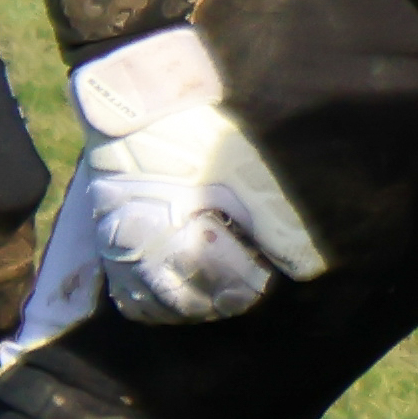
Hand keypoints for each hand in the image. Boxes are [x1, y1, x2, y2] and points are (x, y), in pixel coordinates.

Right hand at [66, 30, 328, 325]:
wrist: (137, 109)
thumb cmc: (195, 135)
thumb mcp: (244, 172)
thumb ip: (277, 224)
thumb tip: (309, 271)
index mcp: (165, 228)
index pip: (216, 279)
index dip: (251, 278)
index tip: (266, 262)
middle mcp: (132, 249)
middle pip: (190, 303)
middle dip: (229, 293)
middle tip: (251, 269)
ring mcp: (115, 254)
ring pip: (161, 310)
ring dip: (199, 304)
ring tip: (225, 278)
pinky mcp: (108, 254)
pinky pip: (133, 302)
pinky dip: (164, 305)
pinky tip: (192, 289)